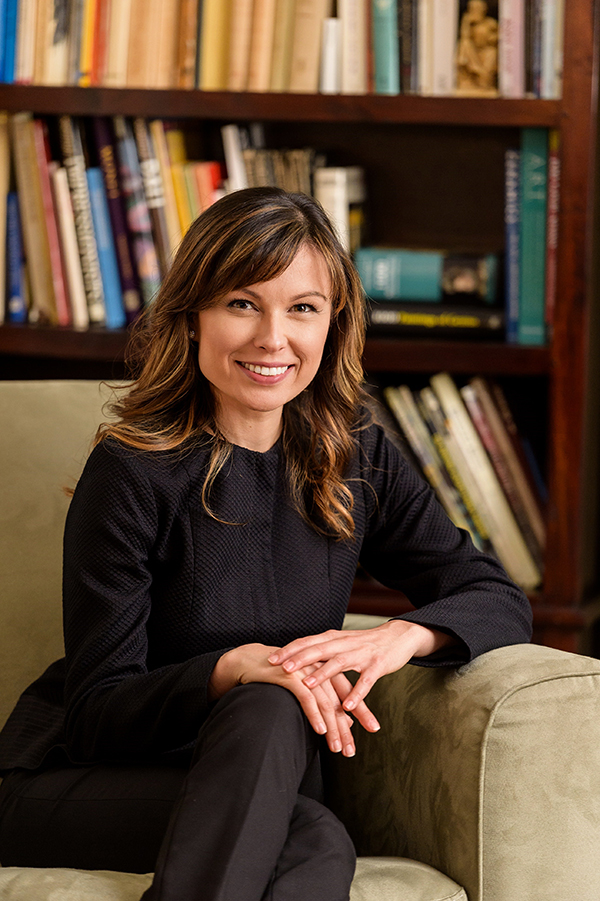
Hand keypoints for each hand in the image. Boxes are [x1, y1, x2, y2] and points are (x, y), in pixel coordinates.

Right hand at [208, 643, 379, 756]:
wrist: (248, 660)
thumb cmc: (277, 676)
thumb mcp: (305, 688)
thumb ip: (326, 701)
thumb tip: (346, 723)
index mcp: (325, 667)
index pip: (348, 692)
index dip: (361, 710)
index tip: (373, 729)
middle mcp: (319, 667)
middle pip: (340, 699)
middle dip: (348, 727)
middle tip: (353, 750)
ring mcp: (305, 670)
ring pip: (325, 701)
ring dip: (332, 727)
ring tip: (337, 748)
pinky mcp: (290, 674)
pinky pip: (306, 697)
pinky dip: (314, 715)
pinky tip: (320, 731)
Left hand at [267, 620, 454, 713]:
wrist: (398, 636)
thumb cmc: (365, 644)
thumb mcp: (341, 644)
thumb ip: (321, 651)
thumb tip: (294, 660)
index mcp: (334, 638)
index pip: (307, 642)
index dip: (289, 650)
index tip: (270, 659)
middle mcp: (345, 643)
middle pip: (319, 649)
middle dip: (299, 658)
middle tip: (281, 668)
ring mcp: (362, 654)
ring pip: (339, 663)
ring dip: (323, 674)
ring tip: (308, 685)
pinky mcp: (378, 665)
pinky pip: (366, 680)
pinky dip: (357, 693)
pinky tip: (348, 706)